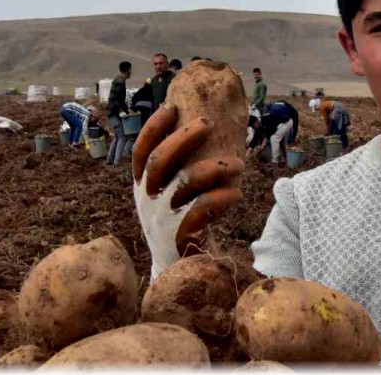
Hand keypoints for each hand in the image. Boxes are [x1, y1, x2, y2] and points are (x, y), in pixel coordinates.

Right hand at [132, 104, 244, 280]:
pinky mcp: (180, 237)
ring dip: (214, 167)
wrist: (177, 274)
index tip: (172, 107)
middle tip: (207, 122)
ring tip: (239, 163)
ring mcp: (162, 219)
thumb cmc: (181, 224)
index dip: (154, 127)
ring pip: (184, 183)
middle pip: (159, 161)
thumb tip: (206, 127)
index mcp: (143, 186)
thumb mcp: (170, 196)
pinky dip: (223, 198)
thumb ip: (178, 170)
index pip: (141, 150)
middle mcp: (148, 200)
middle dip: (183, 137)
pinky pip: (203, 210)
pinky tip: (237, 193)